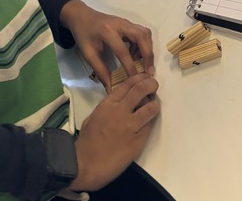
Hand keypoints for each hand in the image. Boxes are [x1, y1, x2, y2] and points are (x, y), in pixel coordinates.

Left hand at [59, 0, 153, 89]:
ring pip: (144, 33)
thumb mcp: (88, 53)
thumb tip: (110, 88)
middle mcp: (120, 24)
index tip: (134, 80)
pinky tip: (135, 55)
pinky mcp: (128, 23)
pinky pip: (141, 33)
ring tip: (142, 64)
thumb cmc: (83, 34)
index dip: (130, 66)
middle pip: (141, 36)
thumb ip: (100, 70)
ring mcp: (125, 22)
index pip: (122, 50)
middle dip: (148, 55)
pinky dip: (143, 45)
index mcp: (107, 31)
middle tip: (148, 71)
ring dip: (147, 49)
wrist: (81, 16)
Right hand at [71, 74, 159, 191]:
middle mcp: (121, 111)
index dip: (139, 78)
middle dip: (151, 84)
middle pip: (141, 90)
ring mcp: (131, 126)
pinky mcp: (138, 141)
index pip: (128, 84)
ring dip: (155, 104)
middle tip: (154, 86)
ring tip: (154, 105)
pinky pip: (149, 126)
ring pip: (150, 108)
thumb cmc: (87, 141)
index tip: (145, 77)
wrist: (86, 164)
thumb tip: (120, 103)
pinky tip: (149, 121)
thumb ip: (108, 107)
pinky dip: (151, 121)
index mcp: (108, 104)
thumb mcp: (94, 116)